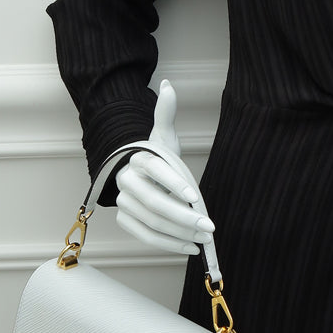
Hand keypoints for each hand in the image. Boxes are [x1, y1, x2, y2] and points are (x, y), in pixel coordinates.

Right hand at [114, 79, 214, 255]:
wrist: (134, 174)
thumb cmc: (155, 156)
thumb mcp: (163, 136)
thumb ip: (166, 113)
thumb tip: (168, 85)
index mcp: (139, 158)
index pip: (156, 170)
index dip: (174, 183)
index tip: (195, 197)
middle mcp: (126, 181)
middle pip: (154, 202)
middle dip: (183, 216)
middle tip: (209, 225)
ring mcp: (123, 203)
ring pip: (152, 222)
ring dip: (180, 233)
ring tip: (204, 237)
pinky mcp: (125, 220)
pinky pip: (147, 237)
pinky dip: (169, 245)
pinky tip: (190, 247)